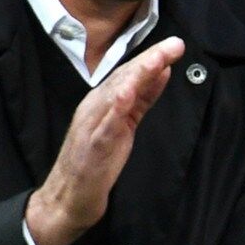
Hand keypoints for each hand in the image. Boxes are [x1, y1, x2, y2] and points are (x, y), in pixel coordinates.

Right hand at [25, 36, 184, 244]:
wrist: (68, 199)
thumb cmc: (97, 162)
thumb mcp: (126, 124)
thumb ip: (143, 98)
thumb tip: (163, 70)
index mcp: (103, 101)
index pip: (130, 72)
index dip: (153, 57)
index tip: (176, 45)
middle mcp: (95, 106)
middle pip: (125, 77)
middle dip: (150, 59)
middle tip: (175, 45)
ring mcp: (92, 125)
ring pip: (116, 94)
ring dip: (137, 75)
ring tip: (156, 59)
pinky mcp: (92, 146)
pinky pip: (105, 124)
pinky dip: (116, 107)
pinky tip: (128, 93)